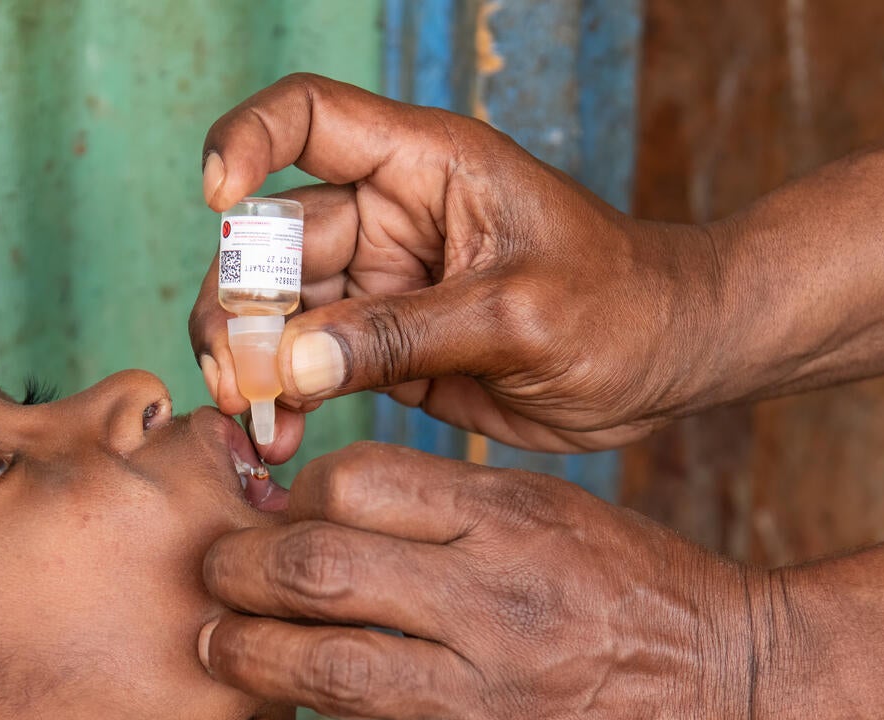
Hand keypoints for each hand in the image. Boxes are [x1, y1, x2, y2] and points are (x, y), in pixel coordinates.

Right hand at [190, 74, 730, 464]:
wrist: (668, 366)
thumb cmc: (623, 306)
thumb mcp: (520, 315)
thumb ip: (405, 334)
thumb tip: (291, 363)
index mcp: (427, 166)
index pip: (311, 117)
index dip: (247, 141)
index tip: (216, 198)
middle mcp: (390, 218)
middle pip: (267, 237)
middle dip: (235, 303)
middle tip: (237, 377)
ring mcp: (381, 287)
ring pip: (275, 311)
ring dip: (248, 362)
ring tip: (251, 419)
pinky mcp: (383, 350)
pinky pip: (308, 369)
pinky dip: (283, 401)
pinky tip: (276, 437)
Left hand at [197, 442, 774, 719]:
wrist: (748, 688)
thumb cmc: (636, 587)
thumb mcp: (554, 509)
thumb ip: (444, 505)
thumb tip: (314, 504)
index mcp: (508, 520)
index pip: (352, 484)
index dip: (283, 499)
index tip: (261, 519)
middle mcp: (496, 603)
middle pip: (318, 571)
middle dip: (234, 570)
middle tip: (206, 578)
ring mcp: (498, 702)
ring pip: (330, 673)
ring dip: (247, 661)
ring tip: (212, 652)